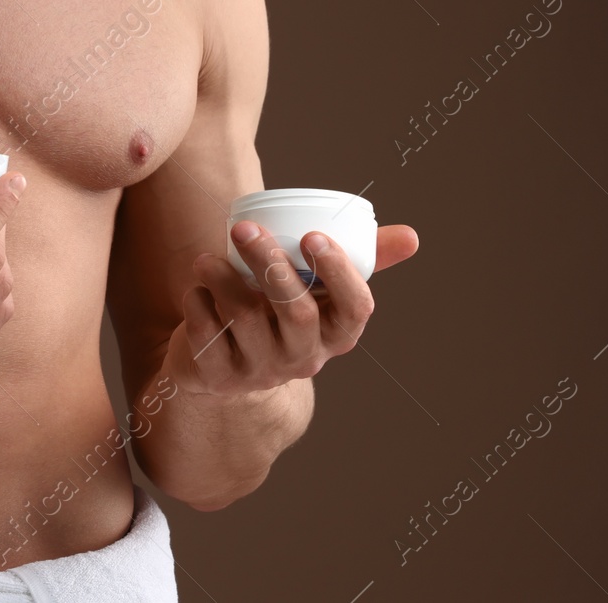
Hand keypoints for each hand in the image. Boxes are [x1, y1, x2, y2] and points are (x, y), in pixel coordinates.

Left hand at [161, 220, 418, 396]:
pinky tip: (196, 287)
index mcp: (336, 335)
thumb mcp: (318, 293)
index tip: (314, 236)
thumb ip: (360, 261)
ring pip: (246, 321)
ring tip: (207, 257)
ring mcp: (260, 372)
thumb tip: (411, 237)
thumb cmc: (278, 312)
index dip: (338, 273)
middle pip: (297, 313)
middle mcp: (303, 359)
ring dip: (224, 280)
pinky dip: (198, 304)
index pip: (354, 310)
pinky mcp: (218, 379)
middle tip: (246, 228)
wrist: (226, 368)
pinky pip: (207, 336)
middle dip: (272, 265)